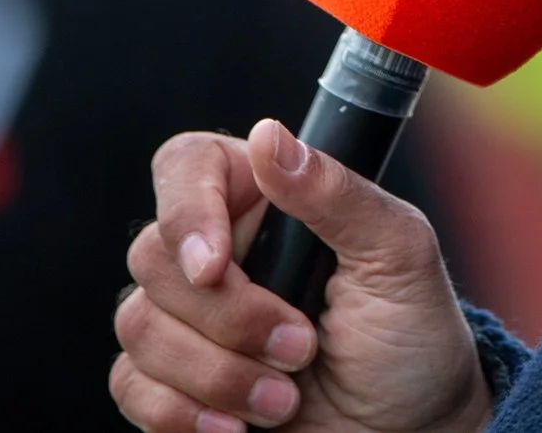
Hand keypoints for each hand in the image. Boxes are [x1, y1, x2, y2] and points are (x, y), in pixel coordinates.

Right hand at [112, 119, 490, 432]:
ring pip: (139, 325)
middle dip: (230, 318)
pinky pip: (129, 385)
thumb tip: (269, 137)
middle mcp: (219, 249)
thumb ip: (336, 194)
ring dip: (218, 374)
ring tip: (285, 397)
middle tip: (303, 347)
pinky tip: (236, 427)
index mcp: (268, 200)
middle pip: (154, 256)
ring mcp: (191, 316)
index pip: (188, 166)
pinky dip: (180, 413)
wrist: (408, 426)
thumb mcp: (398, 254)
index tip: (216, 265)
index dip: (186, 211)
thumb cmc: (412, 332)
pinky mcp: (175, 379)